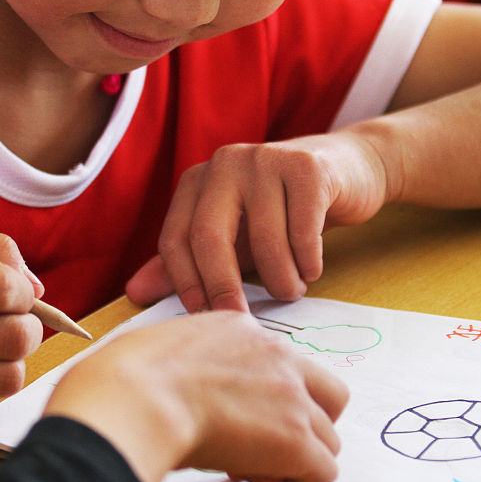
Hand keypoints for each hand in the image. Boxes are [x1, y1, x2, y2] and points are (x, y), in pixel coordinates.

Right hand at [43, 311, 348, 481]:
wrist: (135, 396)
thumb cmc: (126, 378)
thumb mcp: (165, 347)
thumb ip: (192, 362)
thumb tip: (187, 391)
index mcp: (241, 326)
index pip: (281, 363)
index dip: (266, 398)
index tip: (234, 419)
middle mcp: (276, 353)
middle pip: (327, 395)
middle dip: (304, 424)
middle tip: (263, 446)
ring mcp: (291, 395)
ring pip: (327, 437)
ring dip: (296, 458)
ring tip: (253, 470)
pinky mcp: (294, 437)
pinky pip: (323, 471)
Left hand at [125, 131, 390, 312]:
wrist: (346, 170)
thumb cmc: (280, 211)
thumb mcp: (231, 237)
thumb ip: (185, 262)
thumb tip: (134, 293)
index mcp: (197, 180)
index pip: (175, 238)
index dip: (187, 284)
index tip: (207, 317)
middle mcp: (225, 163)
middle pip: (210, 236)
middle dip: (223, 287)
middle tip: (241, 322)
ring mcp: (266, 159)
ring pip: (264, 238)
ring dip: (280, 279)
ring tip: (290, 291)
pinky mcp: (306, 167)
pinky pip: (303, 230)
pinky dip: (308, 261)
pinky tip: (311, 269)